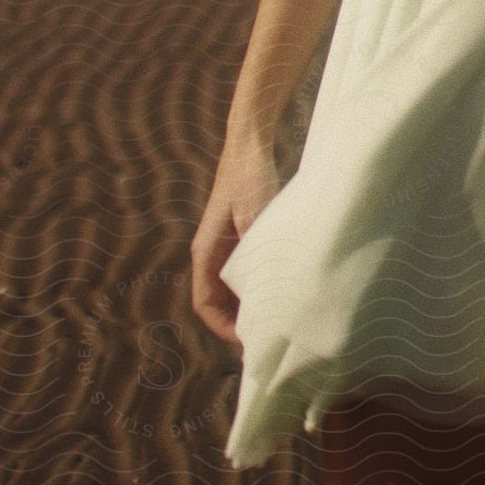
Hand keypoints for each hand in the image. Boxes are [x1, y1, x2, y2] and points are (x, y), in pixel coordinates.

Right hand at [190, 133, 280, 345]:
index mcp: (206, 252)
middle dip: (237, 322)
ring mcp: (225, 246)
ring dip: (248, 305)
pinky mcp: (240, 237)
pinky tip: (280, 290)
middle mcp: (211, 253)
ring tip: (276, 319)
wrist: (250, 144)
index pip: (204, 303)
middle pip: (217, 301)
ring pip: (231, 289)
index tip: (247, 341)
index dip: (222, 327)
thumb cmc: (248, 178)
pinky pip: (244, 273)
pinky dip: (257, 287)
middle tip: (268, 337)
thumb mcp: (254, 218)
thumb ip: (255, 253)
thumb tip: (265, 292)